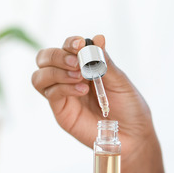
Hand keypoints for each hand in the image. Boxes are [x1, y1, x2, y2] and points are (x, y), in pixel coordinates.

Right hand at [32, 35, 155, 152]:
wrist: (133, 134)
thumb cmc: (129, 106)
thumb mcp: (120, 81)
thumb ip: (104, 62)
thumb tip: (97, 38)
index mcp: (83, 65)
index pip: (66, 47)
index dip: (70, 43)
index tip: (80, 44)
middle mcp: (69, 77)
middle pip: (44, 58)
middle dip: (57, 56)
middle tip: (77, 63)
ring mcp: (63, 95)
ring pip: (40, 77)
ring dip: (57, 72)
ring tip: (80, 77)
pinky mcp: (61, 112)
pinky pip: (51, 94)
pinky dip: (64, 88)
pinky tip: (82, 90)